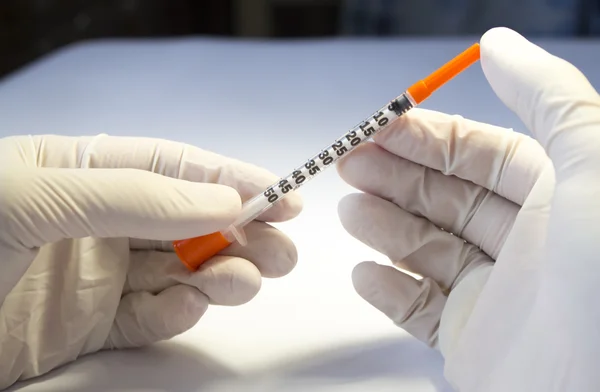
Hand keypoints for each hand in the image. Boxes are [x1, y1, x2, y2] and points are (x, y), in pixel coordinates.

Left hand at [0, 134, 301, 387]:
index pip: (171, 168)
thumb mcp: (37, 197)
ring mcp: (92, 275)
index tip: (282, 194)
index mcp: (78, 170)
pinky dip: (177, 315)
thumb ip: (133, 197)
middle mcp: (93, 219)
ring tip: (248, 282)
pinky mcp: (86, 327)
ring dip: (219, 275)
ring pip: (176, 271)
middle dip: (239, 232)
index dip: (229, 177)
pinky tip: (192, 307)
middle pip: (185, 223)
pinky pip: (146, 318)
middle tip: (282, 250)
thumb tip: (222, 198)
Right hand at [337, 27, 599, 390]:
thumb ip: (548, 97)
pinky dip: (388, 290)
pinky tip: (365, 273)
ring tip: (350, 212)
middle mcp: (525, 244)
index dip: (429, 136)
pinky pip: (419, 309)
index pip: (481, 154)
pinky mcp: (470, 342)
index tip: (380, 127)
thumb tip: (498, 44)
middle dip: (395, 176)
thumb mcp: (591, 166)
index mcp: (556, 199)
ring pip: (425, 249)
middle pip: (444, 198)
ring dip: (383, 226)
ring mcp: (494, 295)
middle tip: (348, 163)